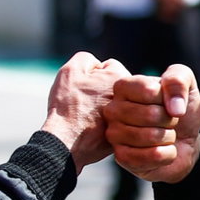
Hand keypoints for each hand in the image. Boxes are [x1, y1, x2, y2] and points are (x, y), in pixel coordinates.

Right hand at [41, 52, 130, 169]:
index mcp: (121, 77)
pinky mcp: (125, 135)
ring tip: (88, 116)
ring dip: (104, 107)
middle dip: (101, 90)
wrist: (67, 140)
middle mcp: (132, 97)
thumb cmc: (68, 104)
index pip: (109, 66)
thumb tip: (97, 65)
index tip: (83, 87)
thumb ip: (86, 59)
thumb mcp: (71, 70)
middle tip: (85, 102)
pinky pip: (115, 122)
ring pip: (115, 104)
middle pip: (115, 86)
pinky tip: (92, 129)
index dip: (91, 74)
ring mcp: (131, 118)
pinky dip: (105, 124)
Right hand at [103, 64, 199, 182]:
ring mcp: (114, 134)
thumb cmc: (178, 107)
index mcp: (123, 86)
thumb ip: (179, 80)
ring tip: (164, 134)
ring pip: (151, 136)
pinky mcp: (122, 157)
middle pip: (150, 115)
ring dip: (169, 137)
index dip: (167, 98)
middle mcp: (113, 109)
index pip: (149, 90)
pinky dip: (167, 154)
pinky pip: (152, 156)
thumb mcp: (186, 84)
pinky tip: (162, 149)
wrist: (184, 138)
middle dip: (170, 120)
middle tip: (167, 120)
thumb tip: (175, 108)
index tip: (167, 101)